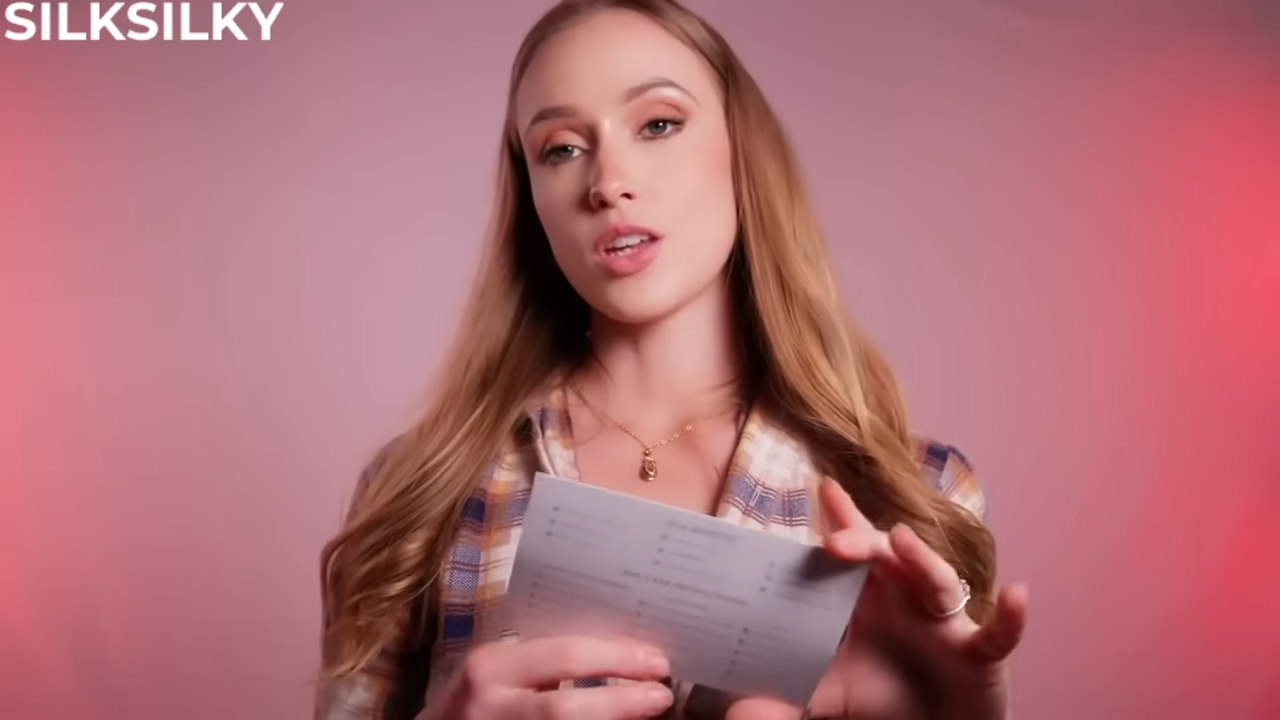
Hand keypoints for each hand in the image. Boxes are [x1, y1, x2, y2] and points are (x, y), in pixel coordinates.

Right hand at [422, 635, 675, 719]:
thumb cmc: (479, 698)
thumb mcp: (502, 670)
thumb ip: (546, 662)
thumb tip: (622, 655)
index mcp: (491, 667)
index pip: (566, 656)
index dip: (618, 659)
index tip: (657, 661)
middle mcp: (490, 705)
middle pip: (566, 707)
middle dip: (622, 703)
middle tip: (661, 695)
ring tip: (646, 713)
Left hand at [728, 478, 1027, 719]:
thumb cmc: (880, 696)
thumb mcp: (826, 697)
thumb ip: (781, 700)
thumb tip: (733, 713)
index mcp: (865, 598)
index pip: (848, 550)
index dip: (839, 516)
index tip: (822, 486)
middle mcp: (904, 597)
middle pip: (885, 555)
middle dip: (863, 540)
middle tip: (835, 539)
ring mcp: (943, 622)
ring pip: (937, 580)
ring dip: (923, 560)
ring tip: (905, 541)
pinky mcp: (978, 653)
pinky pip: (997, 634)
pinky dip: (1011, 617)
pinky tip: (1018, 595)